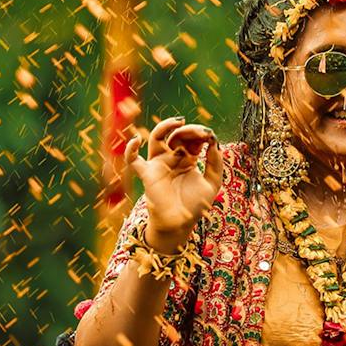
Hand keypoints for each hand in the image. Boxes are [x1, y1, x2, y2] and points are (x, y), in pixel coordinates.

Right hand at [124, 117, 224, 249]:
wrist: (180, 224)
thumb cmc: (196, 206)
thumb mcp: (212, 183)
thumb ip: (215, 163)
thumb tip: (215, 143)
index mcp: (188, 159)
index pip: (192, 139)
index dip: (200, 134)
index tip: (210, 137)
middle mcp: (173, 158)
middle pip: (178, 135)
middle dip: (190, 131)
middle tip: (201, 133)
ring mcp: (159, 163)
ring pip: (157, 137)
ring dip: (167, 126)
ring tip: (179, 122)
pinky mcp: (147, 173)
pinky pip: (133, 160)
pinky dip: (130, 149)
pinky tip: (136, 140)